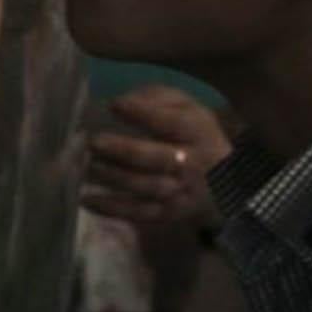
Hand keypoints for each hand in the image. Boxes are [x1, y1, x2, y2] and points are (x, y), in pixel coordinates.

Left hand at [81, 85, 230, 227]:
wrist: (223, 181)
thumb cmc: (191, 134)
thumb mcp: (185, 107)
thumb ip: (157, 98)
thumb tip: (122, 102)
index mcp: (197, 131)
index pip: (171, 122)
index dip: (143, 113)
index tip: (114, 105)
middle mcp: (191, 163)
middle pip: (157, 158)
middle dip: (124, 150)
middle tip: (93, 142)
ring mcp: (180, 191)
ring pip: (146, 186)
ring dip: (114, 177)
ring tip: (88, 165)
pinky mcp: (168, 213)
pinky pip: (139, 213)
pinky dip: (113, 208)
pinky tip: (88, 199)